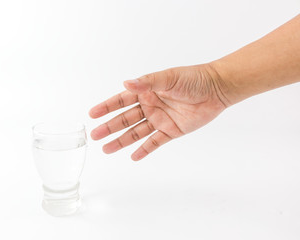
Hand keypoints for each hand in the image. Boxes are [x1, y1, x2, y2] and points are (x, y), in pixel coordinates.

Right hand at [89, 64, 226, 160]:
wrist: (217, 89)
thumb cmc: (193, 79)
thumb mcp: (168, 78)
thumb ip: (147, 83)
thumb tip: (127, 84)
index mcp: (147, 91)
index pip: (121, 100)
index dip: (107, 107)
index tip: (92, 113)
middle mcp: (150, 106)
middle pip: (125, 119)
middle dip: (109, 127)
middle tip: (94, 135)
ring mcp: (160, 119)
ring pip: (136, 132)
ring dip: (122, 140)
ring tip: (106, 148)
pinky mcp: (171, 130)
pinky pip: (155, 142)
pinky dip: (144, 149)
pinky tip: (133, 156)